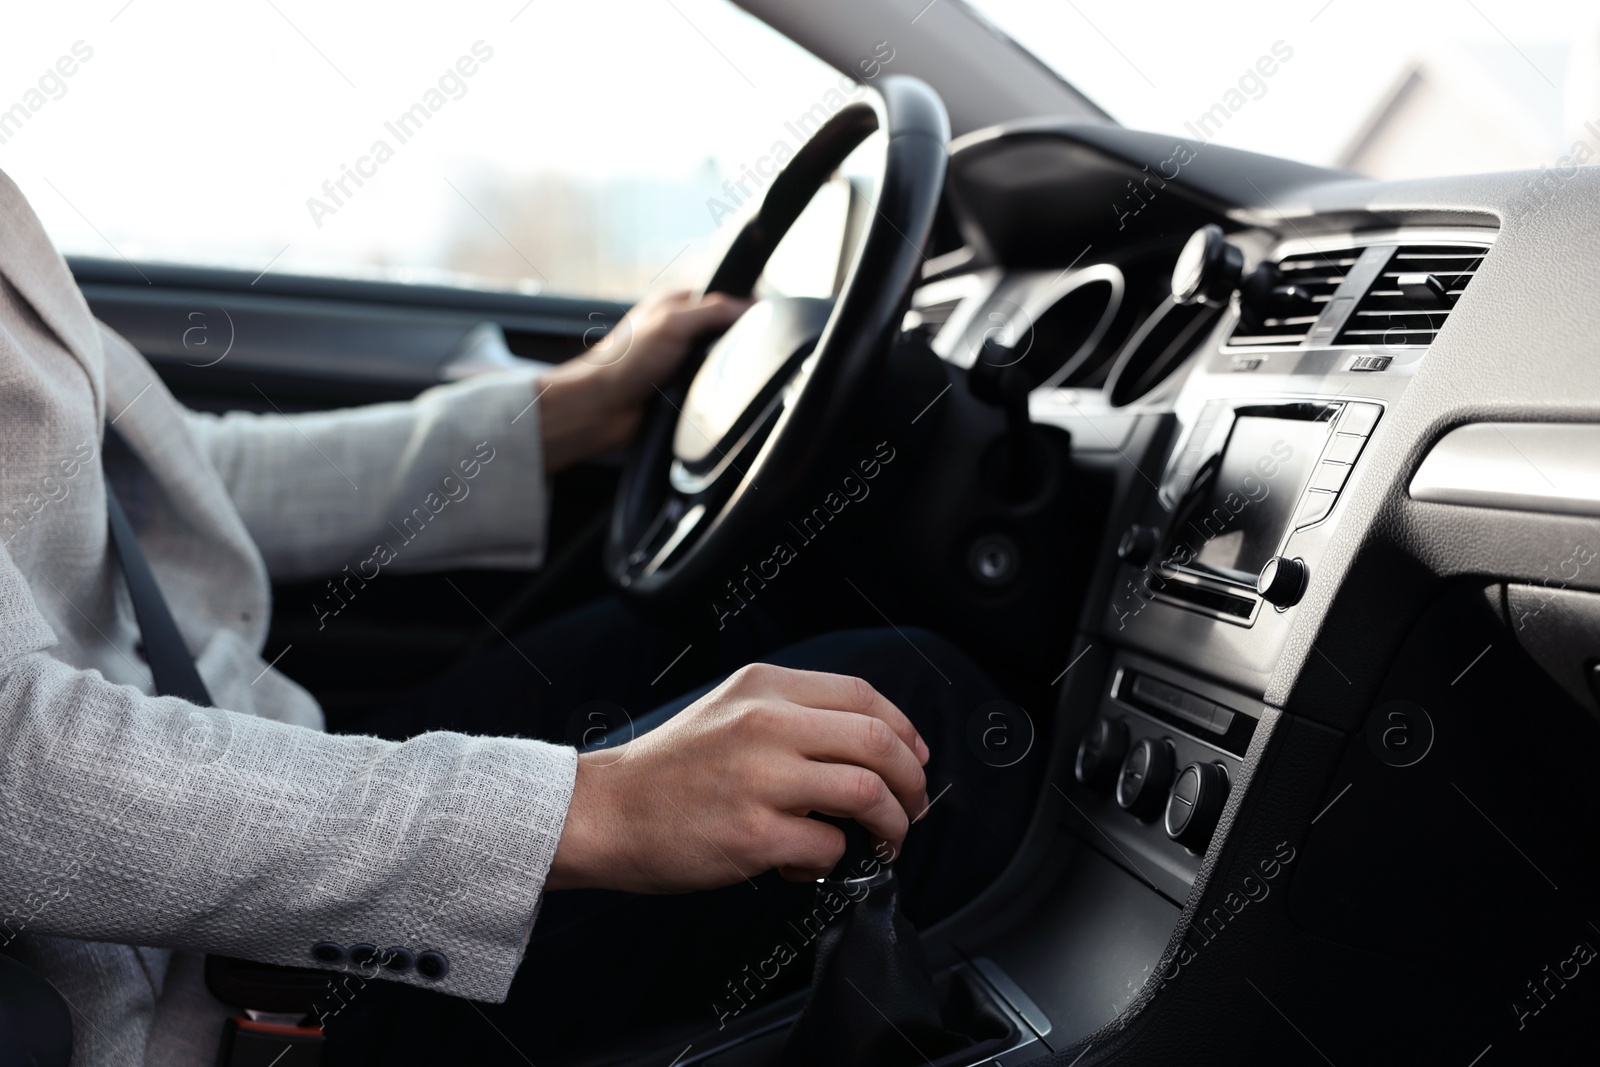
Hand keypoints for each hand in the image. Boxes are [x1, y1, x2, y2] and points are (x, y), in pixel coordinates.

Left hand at [536, 289, 750, 473]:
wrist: (601, 411)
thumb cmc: (623, 362)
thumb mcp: (672, 323)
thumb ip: (713, 310)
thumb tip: (751, 306)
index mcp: (676, 304)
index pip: (725, 294)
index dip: (746, 304)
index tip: (763, 316)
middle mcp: (681, 330)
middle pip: (729, 330)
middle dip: (738, 341)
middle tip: (739, 350)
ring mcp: (684, 362)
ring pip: (725, 362)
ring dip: (726, 371)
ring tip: (719, 376)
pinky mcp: (685, 390)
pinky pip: (715, 389)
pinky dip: (717, 393)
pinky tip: (712, 395)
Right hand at [547, 663, 932, 893]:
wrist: (605, 812)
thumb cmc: (668, 771)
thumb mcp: (729, 711)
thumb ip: (791, 716)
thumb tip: (869, 745)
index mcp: (763, 688)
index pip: (863, 695)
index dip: (904, 729)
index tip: (915, 758)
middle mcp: (765, 723)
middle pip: (878, 742)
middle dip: (912, 781)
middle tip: (913, 807)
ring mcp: (760, 779)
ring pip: (867, 793)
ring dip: (892, 824)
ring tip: (883, 841)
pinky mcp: (753, 835)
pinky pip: (829, 848)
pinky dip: (835, 863)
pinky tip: (808, 866)